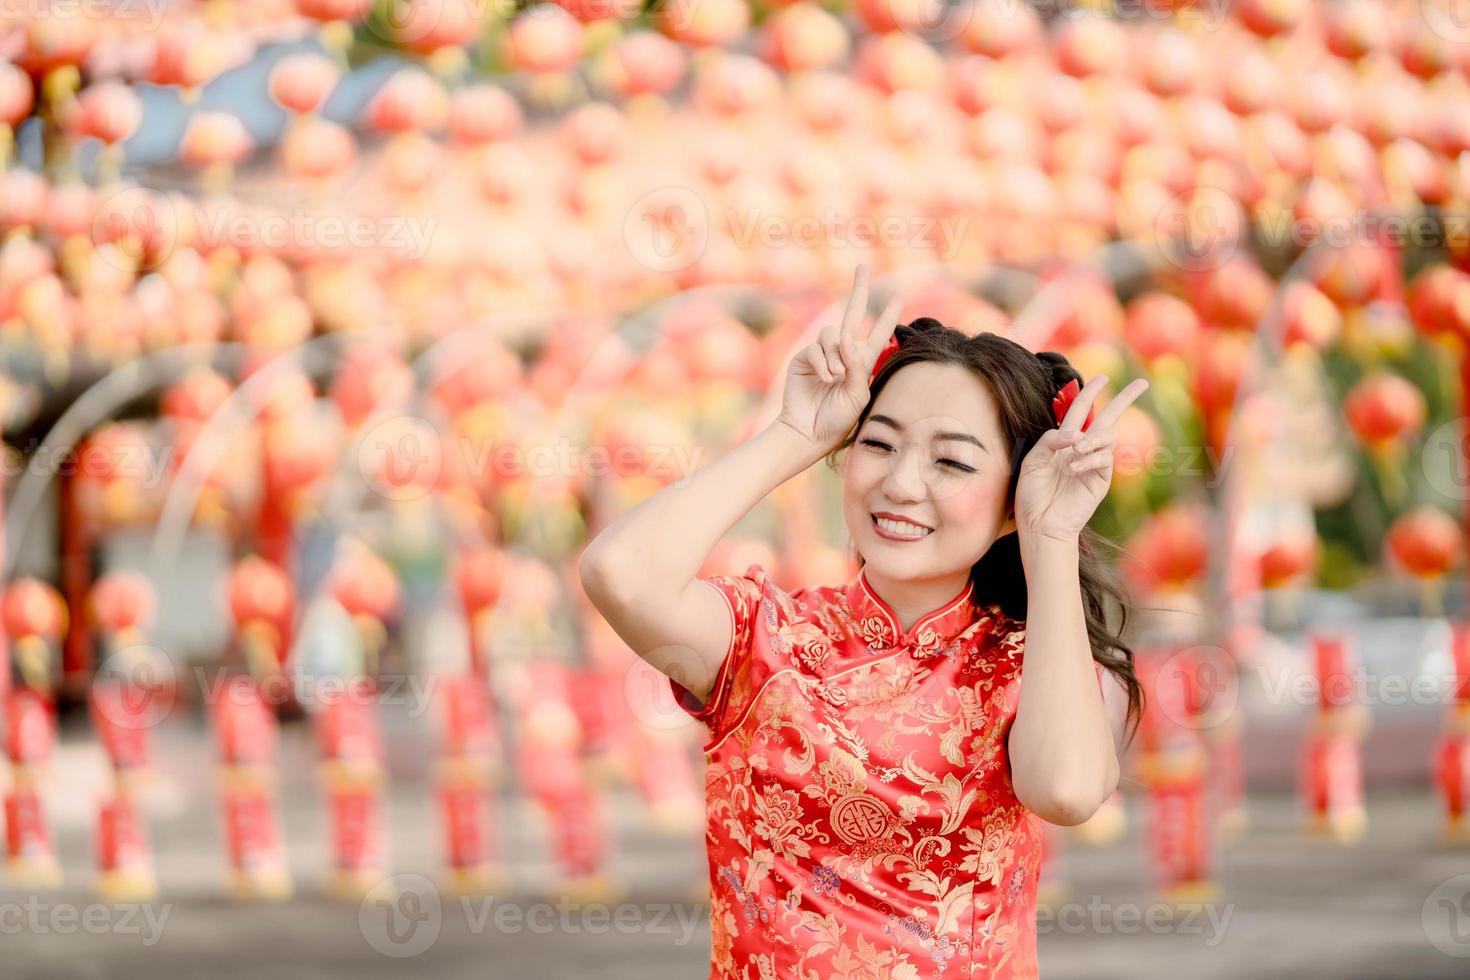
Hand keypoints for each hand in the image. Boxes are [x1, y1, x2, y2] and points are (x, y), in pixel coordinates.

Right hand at [775, 264, 903, 452]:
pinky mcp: (804, 358)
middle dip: (859, 289)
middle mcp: (843, 353)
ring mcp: (822, 354)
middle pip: (852, 313)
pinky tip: (826, 379)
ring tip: (836, 378)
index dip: (888, 316)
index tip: (899, 296)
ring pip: (832, 334)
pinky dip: (822, 363)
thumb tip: (847, 338)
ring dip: (836, 354)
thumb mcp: (857, 396)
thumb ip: (857, 367)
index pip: (878, 334)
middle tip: (863, 266)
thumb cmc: (837, 420)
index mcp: (862, 363)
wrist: (809, 432)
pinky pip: (815, 349)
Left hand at [1014, 375, 1149, 544]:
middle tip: (1142, 383)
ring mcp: (1094, 464)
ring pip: (1107, 437)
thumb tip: (1074, 433)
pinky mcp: (1101, 480)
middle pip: (1109, 418)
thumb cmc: (1032, 495)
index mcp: (1064, 442)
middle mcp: (1082, 450)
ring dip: (1092, 439)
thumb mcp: (1033, 460)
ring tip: (1076, 450)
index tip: (1103, 378)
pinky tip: (1074, 469)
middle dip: (1125, 399)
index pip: (1081, 412)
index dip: (1090, 393)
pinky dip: (1089, 459)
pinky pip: (1104, 459)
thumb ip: (1050, 440)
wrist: (1040, 524)